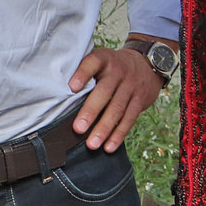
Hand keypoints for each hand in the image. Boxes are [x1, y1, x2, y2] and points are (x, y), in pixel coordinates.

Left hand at [68, 36, 169, 151]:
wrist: (146, 65)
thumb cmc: (113, 67)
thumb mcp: (102, 60)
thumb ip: (85, 71)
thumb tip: (59, 94)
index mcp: (105, 59)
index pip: (93, 62)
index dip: (83, 73)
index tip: (71, 87)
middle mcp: (119, 71)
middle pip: (104, 91)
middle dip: (91, 111)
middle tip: (78, 128)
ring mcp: (131, 85)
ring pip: (117, 108)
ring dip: (104, 128)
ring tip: (92, 144)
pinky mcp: (140, 99)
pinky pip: (129, 119)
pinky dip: (118, 134)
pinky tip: (109, 146)